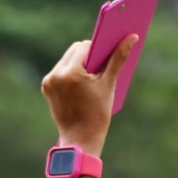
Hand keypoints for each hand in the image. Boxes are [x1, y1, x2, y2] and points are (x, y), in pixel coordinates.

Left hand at [41, 35, 138, 155]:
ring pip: (66, 60)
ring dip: (79, 62)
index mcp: (71, 72)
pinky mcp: (46, 88)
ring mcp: (49, 81)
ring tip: (92, 73)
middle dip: (88, 54)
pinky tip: (81, 82)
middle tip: (101, 63)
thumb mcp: (109, 85)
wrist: (80, 140)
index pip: (85, 46)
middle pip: (74, 51)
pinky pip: (60, 72)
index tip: (108, 50)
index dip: (98, 47)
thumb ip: (118, 58)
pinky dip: (71, 73)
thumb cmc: (98, 114)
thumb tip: (131, 37)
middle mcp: (56, 74)